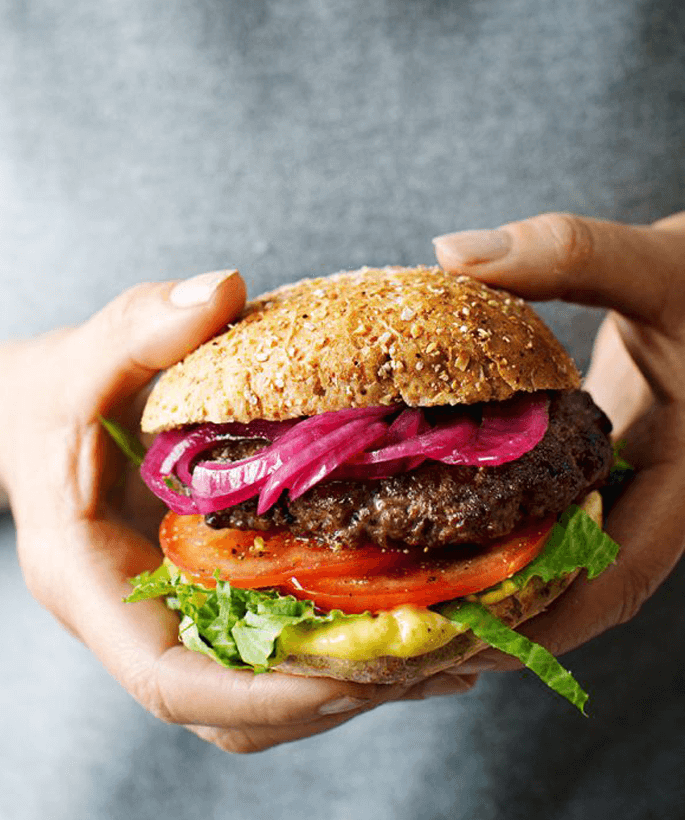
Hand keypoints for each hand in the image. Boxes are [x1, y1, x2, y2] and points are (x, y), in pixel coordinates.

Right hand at [0, 269, 474, 752]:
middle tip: (439, 656)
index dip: (269, 694)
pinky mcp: (207, 604)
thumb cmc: (58, 396)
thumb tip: (220, 289)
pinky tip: (410, 616)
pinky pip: (274, 655)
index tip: (364, 670)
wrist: (42, 422)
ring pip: (263, 700)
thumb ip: (139, 327)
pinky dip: (340, 653)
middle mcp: (134, 622)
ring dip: (352, 684)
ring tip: (447, 649)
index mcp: (90, 584)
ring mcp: (172, 621)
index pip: (170, 680)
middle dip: (335, 696)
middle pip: (235, 711)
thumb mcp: (85, 355)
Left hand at [433, 211, 684, 670]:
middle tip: (415, 619)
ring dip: (495, 573)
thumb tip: (451, 254)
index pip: (614, 580)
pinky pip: (552, 510)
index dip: (542, 621)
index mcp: (684, 484)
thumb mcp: (656, 266)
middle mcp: (653, 499)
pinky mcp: (602, 462)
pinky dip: (504, 521)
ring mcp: (626, 485)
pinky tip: (444, 511)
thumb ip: (566, 255)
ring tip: (414, 581)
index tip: (464, 637)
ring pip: (560, 552)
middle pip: (574, 583)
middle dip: (500, 611)